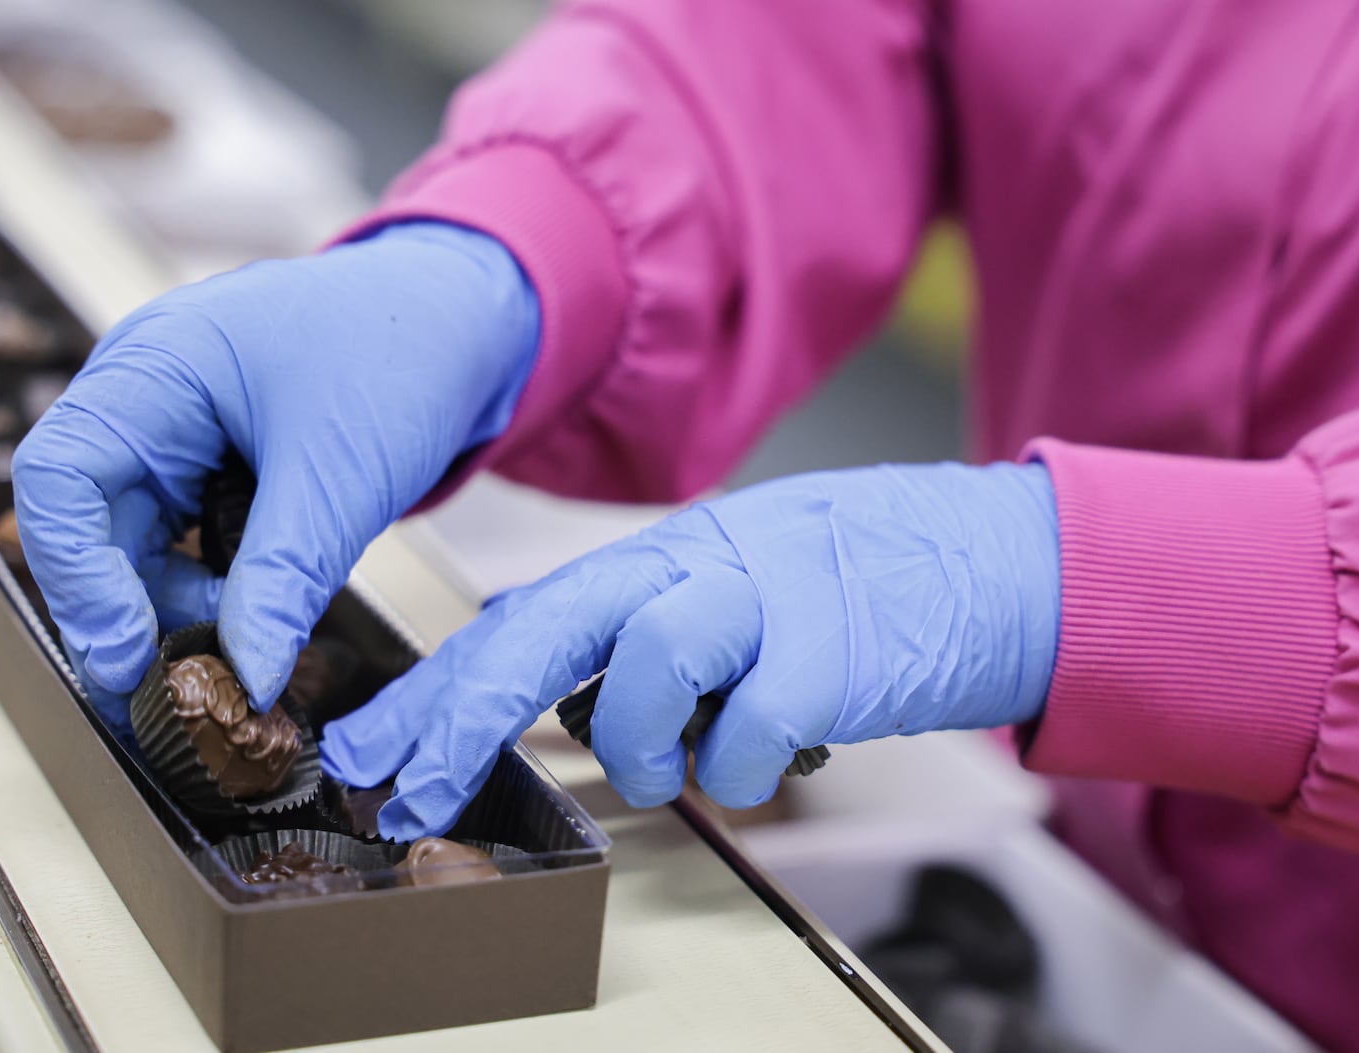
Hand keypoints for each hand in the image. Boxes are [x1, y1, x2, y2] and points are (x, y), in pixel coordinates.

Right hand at [11, 223, 539, 729]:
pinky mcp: (209, 456)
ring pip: (132, 538)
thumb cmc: (404, 351)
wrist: (464, 316)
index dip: (79, 579)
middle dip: (129, 608)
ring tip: (241, 644)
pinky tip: (250, 613)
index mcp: (155, 366)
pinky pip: (178, 533)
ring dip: (171, 603)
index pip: (59, 480)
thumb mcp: (341, 476)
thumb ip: (285, 579)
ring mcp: (174, 424)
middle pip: (88, 521)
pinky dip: (206, 582)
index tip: (130, 655)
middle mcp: (145, 392)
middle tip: (180, 687)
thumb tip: (248, 680)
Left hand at [321, 462, 1059, 840]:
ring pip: (648, 662)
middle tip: (412, 796)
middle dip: (463, 716)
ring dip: (640, 742)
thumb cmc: (850, 586)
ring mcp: (765, 600)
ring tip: (666, 768)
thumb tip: (544, 672)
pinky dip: (743, 769)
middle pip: (546, 627)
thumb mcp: (725, 582)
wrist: (991, 559)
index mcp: (656, 559)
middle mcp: (694, 565)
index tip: (368, 752)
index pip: (518, 618)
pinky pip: (751, 735)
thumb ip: (637, 624)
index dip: (435, 689)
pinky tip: (768, 756)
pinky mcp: (833, 651)